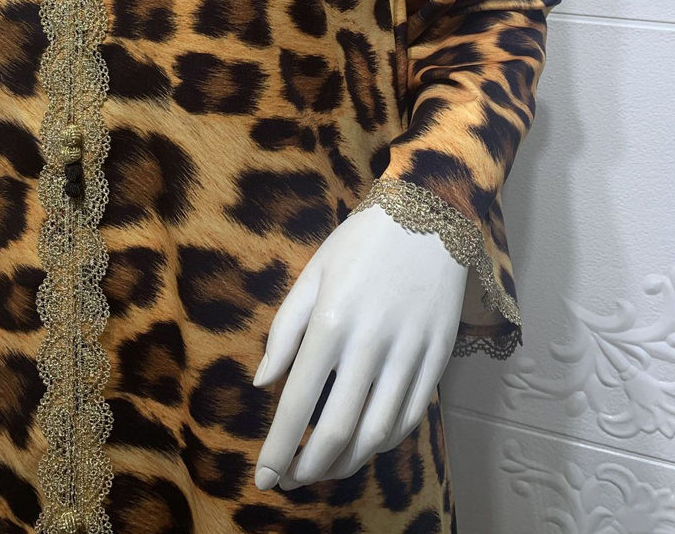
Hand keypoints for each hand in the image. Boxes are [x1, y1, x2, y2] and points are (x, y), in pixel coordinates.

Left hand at [252, 203, 466, 489]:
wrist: (428, 217)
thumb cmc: (359, 244)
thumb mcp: (311, 275)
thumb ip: (284, 331)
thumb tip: (263, 384)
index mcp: (330, 323)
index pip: (298, 404)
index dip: (279, 449)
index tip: (263, 478)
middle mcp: (370, 346)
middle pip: (337, 431)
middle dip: (309, 468)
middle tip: (290, 482)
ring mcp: (409, 355)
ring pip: (375, 434)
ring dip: (345, 464)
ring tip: (322, 470)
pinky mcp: (438, 359)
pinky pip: (409, 418)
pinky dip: (383, 442)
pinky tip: (363, 445)